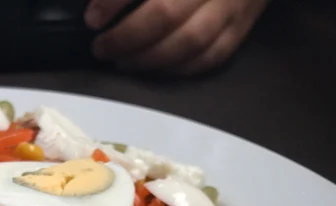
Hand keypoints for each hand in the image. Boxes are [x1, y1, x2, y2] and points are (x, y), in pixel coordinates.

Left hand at [84, 0, 268, 73]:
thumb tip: (97, 8)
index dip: (114, 2)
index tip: (93, 19)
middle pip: (166, 14)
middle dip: (126, 38)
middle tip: (102, 48)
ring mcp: (233, 5)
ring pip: (189, 41)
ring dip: (149, 59)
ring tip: (123, 62)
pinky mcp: (242, 26)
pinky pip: (211, 56)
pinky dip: (178, 68)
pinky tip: (155, 69)